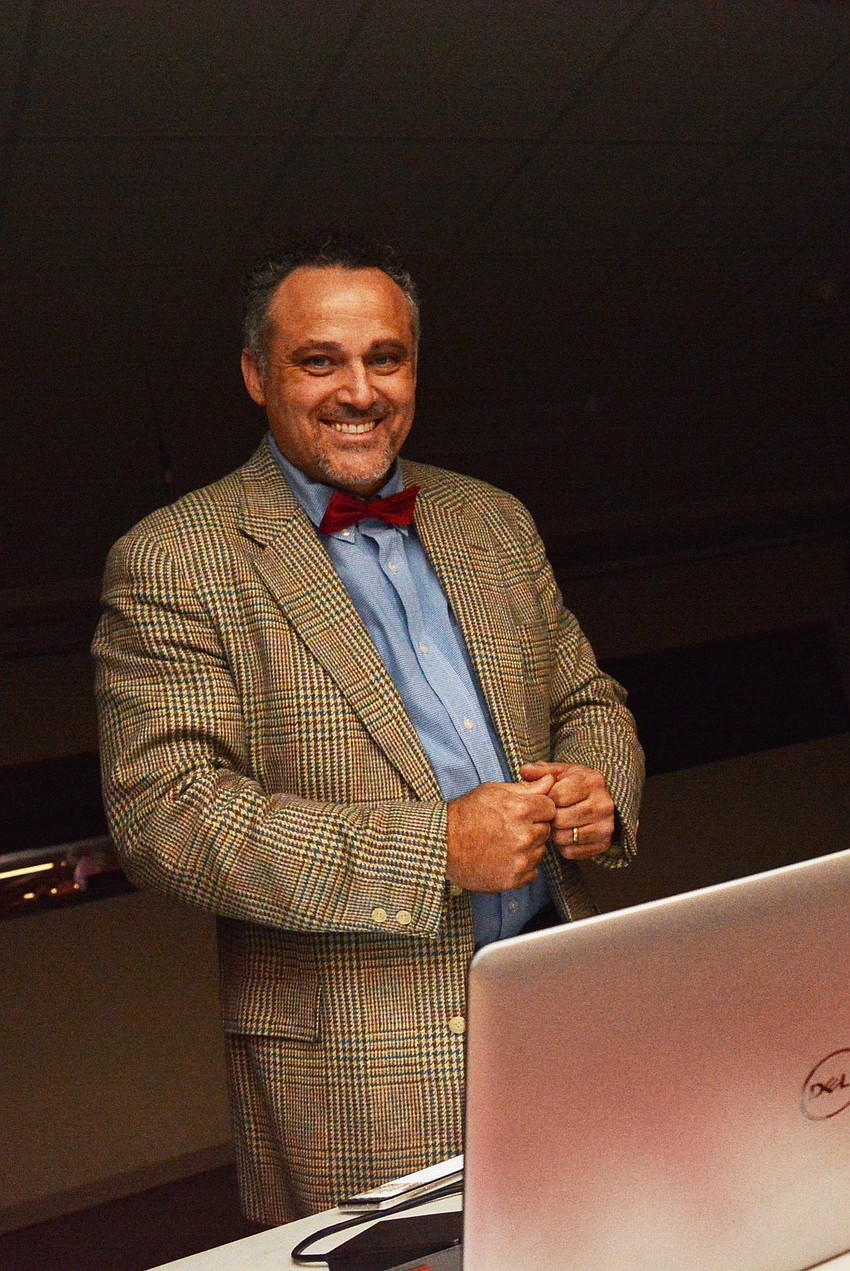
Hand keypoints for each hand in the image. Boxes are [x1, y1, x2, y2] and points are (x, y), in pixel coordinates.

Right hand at [445, 776, 555, 892]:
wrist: (443, 844)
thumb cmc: (467, 814)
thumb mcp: (494, 792)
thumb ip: (527, 787)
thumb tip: (551, 780)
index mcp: (521, 809)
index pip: (550, 808)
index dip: (537, 808)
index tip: (523, 812)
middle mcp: (524, 835)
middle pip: (546, 830)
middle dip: (533, 828)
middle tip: (510, 828)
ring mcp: (520, 859)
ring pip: (540, 852)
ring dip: (528, 848)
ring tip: (505, 843)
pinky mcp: (514, 879)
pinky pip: (532, 872)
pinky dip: (522, 867)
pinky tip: (504, 858)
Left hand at [519, 762, 614, 859]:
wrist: (600, 804)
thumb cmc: (575, 786)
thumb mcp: (561, 773)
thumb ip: (542, 771)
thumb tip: (524, 770)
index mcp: (593, 781)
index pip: (558, 795)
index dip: (546, 799)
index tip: (547, 798)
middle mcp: (603, 804)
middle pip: (561, 819)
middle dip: (550, 818)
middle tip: (549, 814)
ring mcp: (606, 826)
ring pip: (565, 836)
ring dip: (555, 832)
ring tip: (557, 823)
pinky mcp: (603, 845)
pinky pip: (570, 852)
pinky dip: (562, 846)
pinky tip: (565, 834)